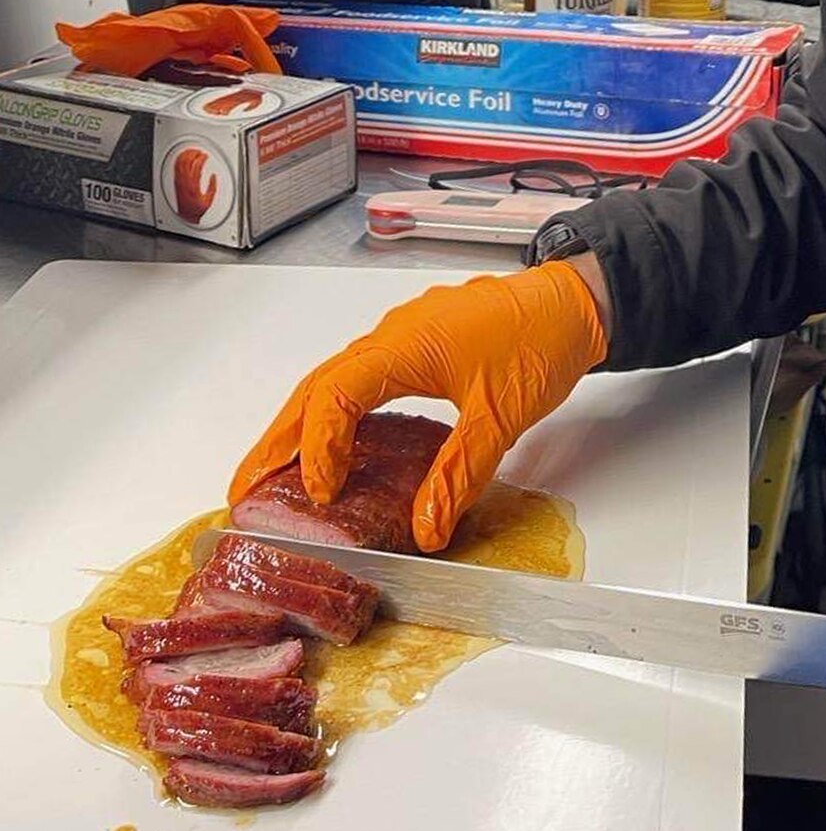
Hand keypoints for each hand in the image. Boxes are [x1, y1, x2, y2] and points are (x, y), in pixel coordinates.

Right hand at [227, 261, 607, 550]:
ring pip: (336, 377)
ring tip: (273, 470)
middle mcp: (393, 334)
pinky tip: (337, 440)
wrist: (577, 300)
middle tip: (243, 485)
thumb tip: (426, 530)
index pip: (335, 395)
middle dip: (277, 436)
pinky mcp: (419, 342)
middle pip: (317, 385)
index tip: (322, 493)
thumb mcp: (500, 416)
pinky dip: (336, 408)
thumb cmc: (540, 341)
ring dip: (302, 421)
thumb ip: (459, 474)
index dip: (318, 447)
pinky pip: (361, 374)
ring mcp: (404, 334)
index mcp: (403, 345)